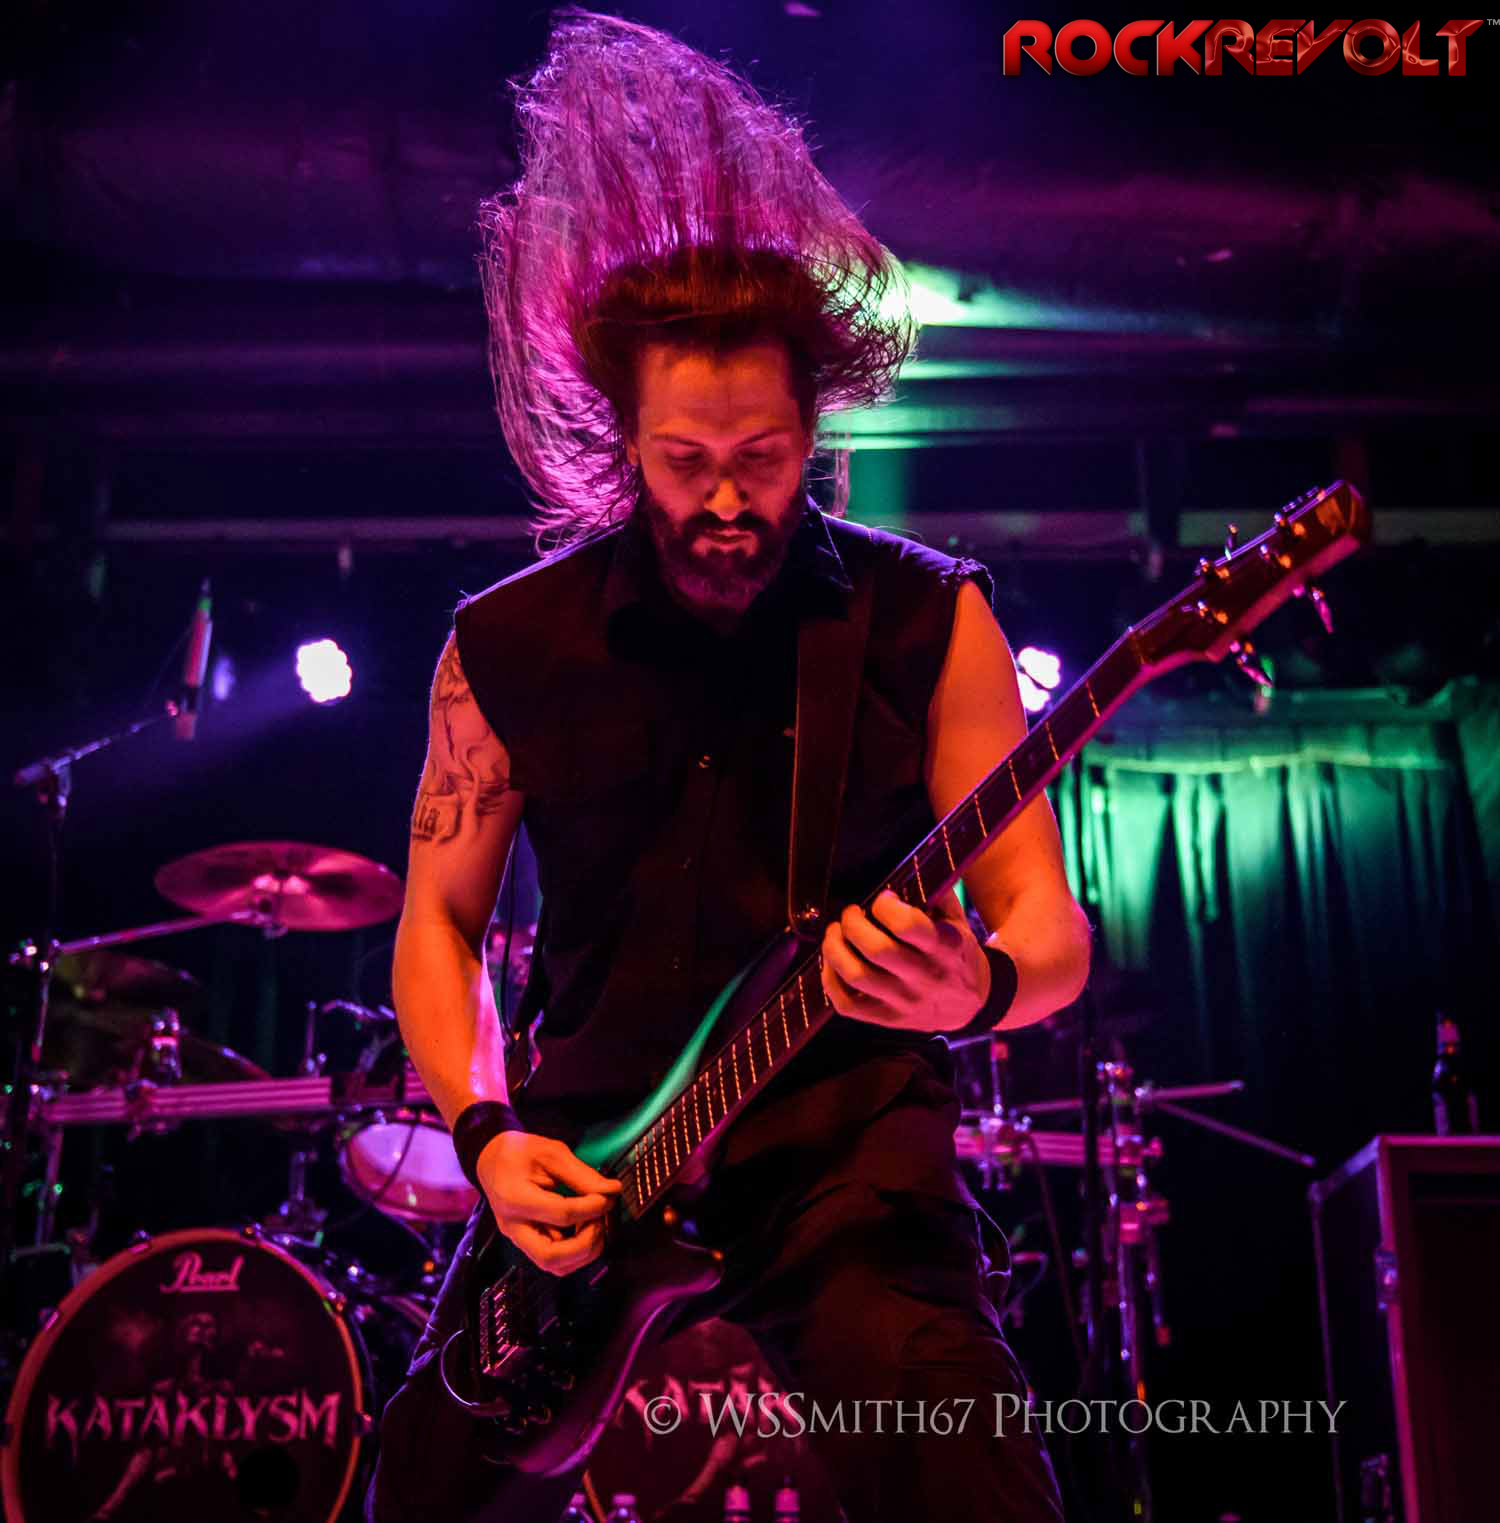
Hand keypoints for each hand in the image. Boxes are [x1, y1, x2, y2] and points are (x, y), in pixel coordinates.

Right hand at [475, 1131, 623, 1276]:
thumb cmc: (518, 1152)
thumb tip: (611, 1190)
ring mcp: (518, 1238)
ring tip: (595, 1224)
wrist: (491, 1160)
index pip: (561, 1215)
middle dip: (586, 1244)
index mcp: (515, 1199)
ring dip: (583, 1252)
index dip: (592, 1207)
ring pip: (554, 1266)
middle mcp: (514, 1227)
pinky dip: (576, 1251)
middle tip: (600, 1220)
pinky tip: (584, 1228)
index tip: (608, 1195)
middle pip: (551, 1257)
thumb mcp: (551, 1153)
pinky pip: (554, 1259)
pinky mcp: (526, 1242)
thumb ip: (581, 1174)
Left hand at [820, 888, 989, 1034]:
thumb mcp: (957, 922)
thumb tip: (904, 869)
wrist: (974, 1003)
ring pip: (857, 976)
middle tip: (850, 913)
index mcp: (946, 949)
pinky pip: (847, 1004)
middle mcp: (925, 978)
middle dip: (853, 924)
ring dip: (835, 948)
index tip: (882, 899)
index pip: (907, 926)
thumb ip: (935, 895)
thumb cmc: (957, 953)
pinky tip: (833, 962)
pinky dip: (830, 980)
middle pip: (876, 950)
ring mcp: (905, 1002)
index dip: (885, 906)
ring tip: (835, 933)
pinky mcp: (888, 1019)